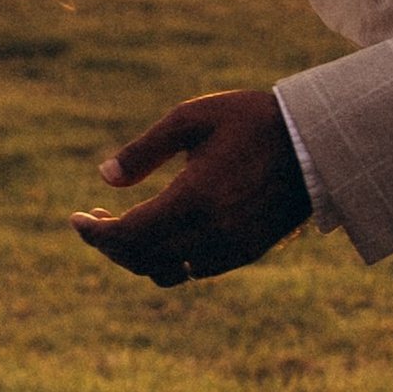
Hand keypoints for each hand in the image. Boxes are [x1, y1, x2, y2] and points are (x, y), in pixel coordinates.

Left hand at [73, 86, 310, 287]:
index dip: (95, 234)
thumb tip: (104, 178)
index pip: (127, 235)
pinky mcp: (246, 253)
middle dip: (110, 244)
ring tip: (125, 226)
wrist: (317, 143)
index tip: (75, 220)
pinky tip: (164, 230)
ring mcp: (230, 249)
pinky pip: (193, 270)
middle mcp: (210, 234)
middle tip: (95, 220)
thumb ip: (145, 150)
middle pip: (140, 259)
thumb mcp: (192, 118)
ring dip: (138, 256)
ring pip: (166, 273)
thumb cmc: (251, 120)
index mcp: (193, 199)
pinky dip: (168, 258)